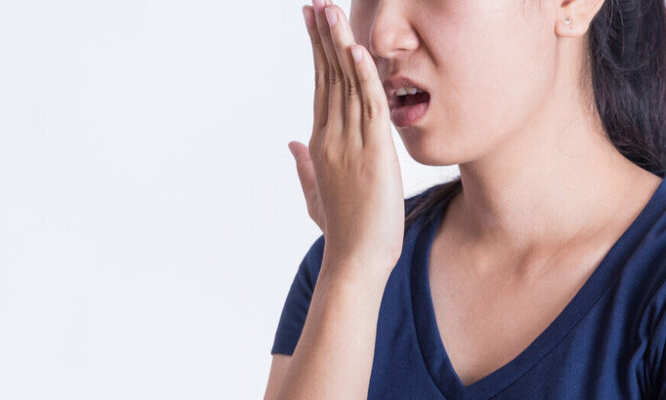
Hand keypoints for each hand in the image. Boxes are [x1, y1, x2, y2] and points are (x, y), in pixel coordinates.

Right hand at [288, 0, 404, 277]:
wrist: (357, 260)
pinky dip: (364, 76)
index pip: (321, 86)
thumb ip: (304, 166)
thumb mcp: (317, 194)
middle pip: (328, 76)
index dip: (318, 52)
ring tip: (330, 10)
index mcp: (321, 143)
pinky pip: (368, 106)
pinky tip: (357, 49)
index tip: (314, 22)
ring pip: (345, 84)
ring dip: (339, 44)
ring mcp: (349, 144)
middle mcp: (330, 137)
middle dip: (322, 37)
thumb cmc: (342, 230)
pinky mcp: (373, 153)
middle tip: (316, 3)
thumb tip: (291, 144)